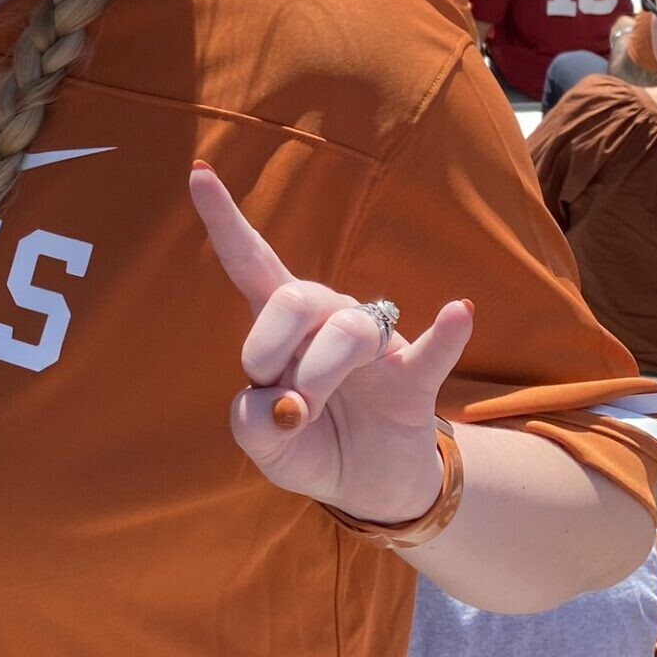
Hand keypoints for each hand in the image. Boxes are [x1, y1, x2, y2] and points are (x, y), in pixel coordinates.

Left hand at [191, 162, 473, 525]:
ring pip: (348, 329)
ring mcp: (376, 345)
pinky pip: (432, 351)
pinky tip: (458, 312)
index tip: (198, 171)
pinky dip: (445, 334)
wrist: (369, 485)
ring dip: (320, 371)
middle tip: (274, 400)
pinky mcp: (415, 378)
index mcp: (280, 327)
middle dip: (269, 346)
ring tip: (307, 409)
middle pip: (294, 296)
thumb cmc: (308, 444)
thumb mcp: (266, 447)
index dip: (223, 219)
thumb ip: (252, 426)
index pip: (248, 261)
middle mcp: (326, 319)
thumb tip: (280, 406)